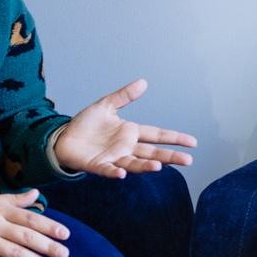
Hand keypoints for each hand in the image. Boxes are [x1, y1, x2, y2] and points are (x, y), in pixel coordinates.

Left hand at [55, 78, 197, 178]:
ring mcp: (114, 158)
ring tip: (160, 166)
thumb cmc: (85, 124)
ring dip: (146, 166)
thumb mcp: (106, 106)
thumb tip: (143, 82)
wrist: (63, 138)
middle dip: (170, 156)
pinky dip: (115, 172)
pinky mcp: (98, 165)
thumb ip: (124, 96)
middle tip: (188, 160)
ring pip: (134, 163)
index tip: (192, 142)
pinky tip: (122, 173)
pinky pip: (109, 170)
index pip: (157, 135)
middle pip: (152, 152)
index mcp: (130, 133)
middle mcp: (126, 147)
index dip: (174, 138)